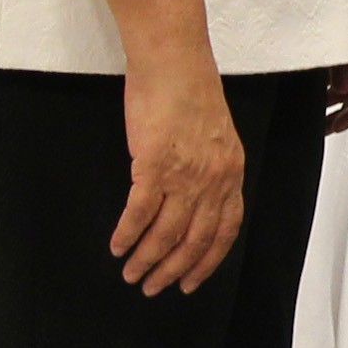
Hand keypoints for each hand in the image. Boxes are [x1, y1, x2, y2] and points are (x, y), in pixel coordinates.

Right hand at [116, 58, 244, 295]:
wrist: (173, 60)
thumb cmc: (189, 91)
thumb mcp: (215, 135)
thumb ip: (210, 168)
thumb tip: (193, 199)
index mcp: (231, 172)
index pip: (225, 231)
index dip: (207, 262)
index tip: (190, 283)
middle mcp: (213, 179)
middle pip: (195, 240)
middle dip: (173, 270)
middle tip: (153, 287)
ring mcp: (185, 174)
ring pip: (166, 234)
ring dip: (146, 259)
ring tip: (130, 273)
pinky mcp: (154, 165)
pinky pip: (139, 213)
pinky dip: (126, 234)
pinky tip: (116, 245)